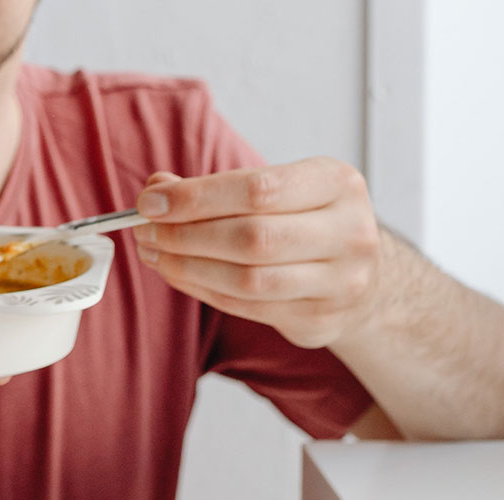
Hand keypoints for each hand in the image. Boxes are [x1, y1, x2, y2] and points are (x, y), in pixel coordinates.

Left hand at [131, 157, 381, 348]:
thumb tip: (157, 191)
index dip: (197, 198)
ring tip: (155, 253)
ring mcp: (342, 282)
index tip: (150, 202)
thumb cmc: (304, 219)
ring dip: (188, 267)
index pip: (258, 189)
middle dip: (186, 235)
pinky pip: (248, 308)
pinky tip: (179, 274)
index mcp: (337, 183)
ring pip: (249, 280)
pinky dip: (203, 290)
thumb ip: (216, 187)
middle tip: (145, 231)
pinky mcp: (322, 319)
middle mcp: (350, 232)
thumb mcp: (275, 186)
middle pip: (253, 238)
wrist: (358, 272)